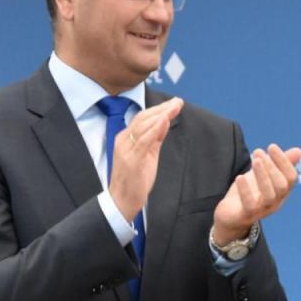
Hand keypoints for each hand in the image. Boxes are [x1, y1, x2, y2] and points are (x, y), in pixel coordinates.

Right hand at [109, 97, 182, 220]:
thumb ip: (155, 139)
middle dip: (162, 108)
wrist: (122, 200)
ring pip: (143, 126)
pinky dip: (154, 129)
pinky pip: (143, 140)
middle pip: (143, 118)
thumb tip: (164, 122)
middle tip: (178, 101)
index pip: (143, 118)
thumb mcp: (148, 155)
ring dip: (161, 114)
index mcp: (126, 138)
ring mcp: (126, 149)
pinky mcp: (131, 159)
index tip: (174, 103)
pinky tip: (164, 120)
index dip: (159, 109)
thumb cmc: (135, 179)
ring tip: (174, 107)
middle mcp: (124, 140)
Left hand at [212, 144, 300, 242]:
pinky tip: (240, 177)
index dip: (284, 162)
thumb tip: (299, 151)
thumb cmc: (250, 193)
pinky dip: (246, 191)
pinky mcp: (246, 215)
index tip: (272, 146)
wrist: (231, 216)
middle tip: (258, 152)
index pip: (291, 178)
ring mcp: (262, 211)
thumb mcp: (264, 175)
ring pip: (269, 196)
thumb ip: (279, 164)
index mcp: (282, 192)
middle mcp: (275, 202)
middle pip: (282, 186)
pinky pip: (250, 205)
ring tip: (254, 160)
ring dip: (263, 176)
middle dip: (272, 167)